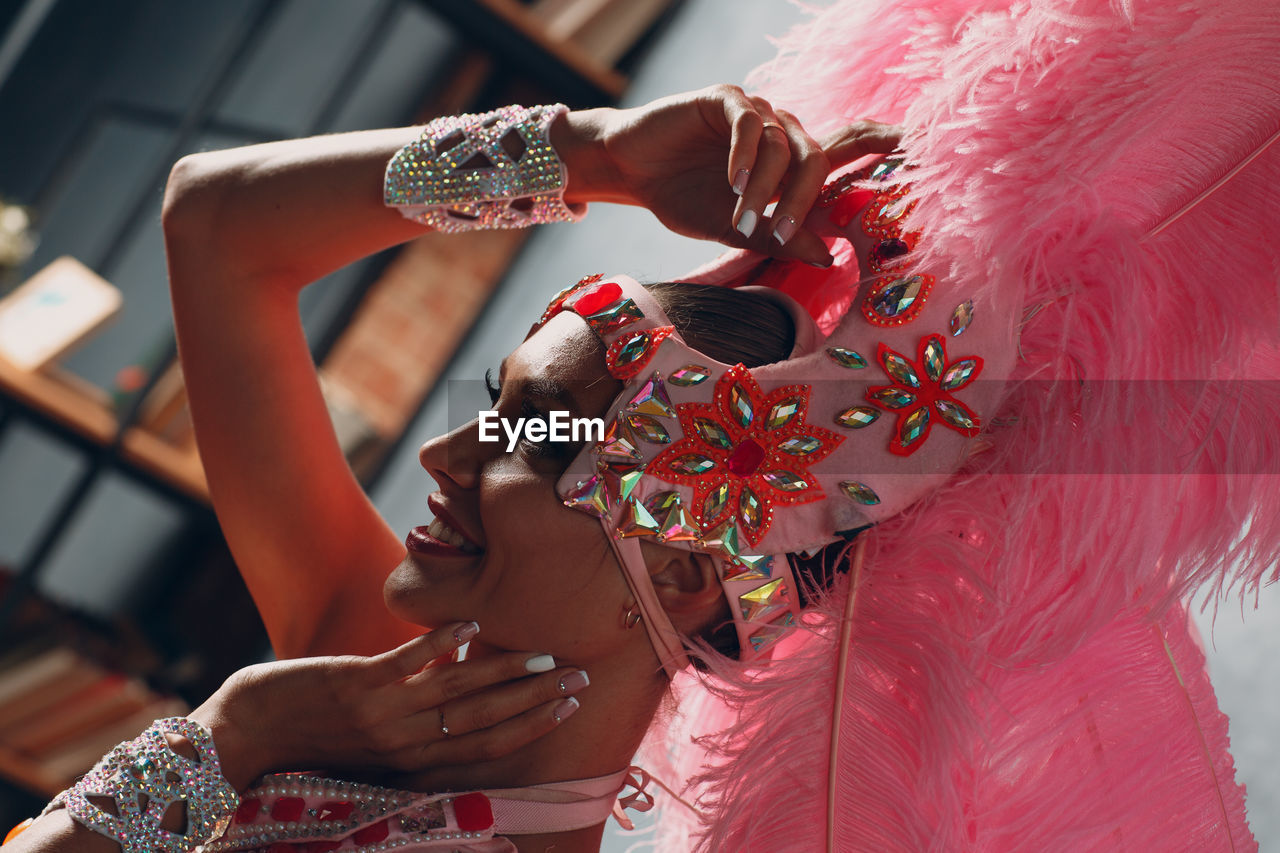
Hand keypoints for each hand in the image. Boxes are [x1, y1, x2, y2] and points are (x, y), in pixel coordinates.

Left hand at [189, 623, 586, 789]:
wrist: (245, 735)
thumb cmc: (313, 739)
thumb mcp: (373, 746)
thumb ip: (417, 728)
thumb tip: (462, 695)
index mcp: (412, 764)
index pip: (486, 748)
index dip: (531, 725)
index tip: (568, 704)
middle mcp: (404, 745)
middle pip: (484, 721)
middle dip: (535, 701)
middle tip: (577, 678)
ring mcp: (381, 714)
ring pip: (458, 692)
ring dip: (505, 672)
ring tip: (543, 656)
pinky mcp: (355, 683)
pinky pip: (407, 661)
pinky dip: (441, 642)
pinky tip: (472, 623)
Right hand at [567, 85, 900, 265]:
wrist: (632, 172)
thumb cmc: (684, 198)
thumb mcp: (735, 228)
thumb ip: (779, 237)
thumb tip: (829, 255)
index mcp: (790, 163)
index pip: (847, 145)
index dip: (879, 142)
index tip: (912, 145)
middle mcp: (780, 133)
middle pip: (819, 156)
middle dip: (806, 198)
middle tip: (784, 232)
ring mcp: (755, 113)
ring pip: (784, 146)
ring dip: (767, 189)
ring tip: (743, 217)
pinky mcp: (724, 100)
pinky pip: (750, 123)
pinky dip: (746, 154)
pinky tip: (733, 181)